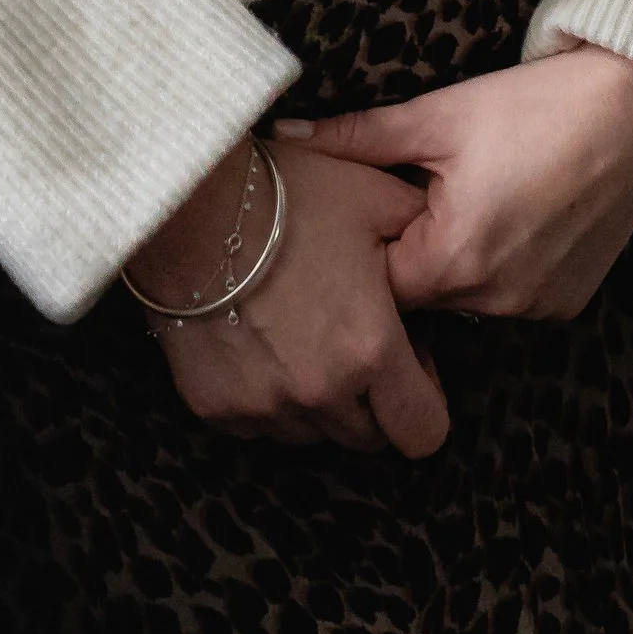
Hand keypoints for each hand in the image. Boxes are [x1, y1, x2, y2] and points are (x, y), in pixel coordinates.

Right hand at [125, 138, 449, 458]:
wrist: (184, 201)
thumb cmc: (285, 194)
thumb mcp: (372, 197)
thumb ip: (421, 234)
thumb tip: (448, 250)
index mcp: (370, 349)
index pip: (424, 432)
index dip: (423, 399)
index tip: (406, 359)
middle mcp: (319, 393)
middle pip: (368, 439)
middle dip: (371, 399)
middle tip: (352, 338)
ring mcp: (263, 406)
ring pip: (312, 435)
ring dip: (318, 401)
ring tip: (302, 335)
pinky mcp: (215, 406)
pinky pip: (258, 425)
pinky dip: (267, 397)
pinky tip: (259, 342)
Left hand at [281, 47, 632, 324]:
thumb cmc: (535, 105)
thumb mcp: (436, 115)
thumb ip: (354, 136)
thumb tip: (283, 133)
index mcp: (454, 259)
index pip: (376, 285)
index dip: (362, 247)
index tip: (361, 209)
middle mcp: (498, 301)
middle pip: (420, 296)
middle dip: (407, 251)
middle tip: (414, 192)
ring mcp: (540, 307)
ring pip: (465, 299)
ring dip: (454, 261)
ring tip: (467, 197)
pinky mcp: (570, 301)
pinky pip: (510, 297)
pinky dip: (499, 266)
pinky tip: (509, 212)